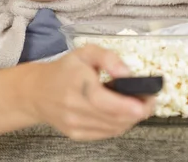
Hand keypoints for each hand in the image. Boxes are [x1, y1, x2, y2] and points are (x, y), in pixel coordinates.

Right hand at [26, 45, 154, 140]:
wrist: (37, 92)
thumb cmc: (65, 69)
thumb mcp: (85, 53)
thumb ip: (108, 57)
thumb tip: (127, 73)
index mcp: (76, 83)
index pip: (101, 99)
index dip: (125, 104)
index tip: (144, 103)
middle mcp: (74, 107)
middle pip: (112, 117)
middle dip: (137, 111)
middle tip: (150, 100)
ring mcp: (74, 124)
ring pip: (112, 128)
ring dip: (131, 119)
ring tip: (139, 105)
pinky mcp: (76, 134)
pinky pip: (106, 133)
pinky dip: (119, 125)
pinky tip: (123, 114)